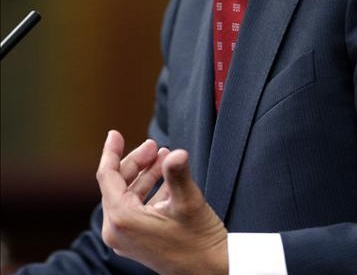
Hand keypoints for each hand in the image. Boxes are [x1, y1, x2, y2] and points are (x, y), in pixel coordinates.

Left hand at [97, 130, 227, 274]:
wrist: (212, 272)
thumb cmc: (199, 240)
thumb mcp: (188, 202)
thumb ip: (178, 174)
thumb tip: (177, 154)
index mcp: (122, 219)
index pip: (107, 176)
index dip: (111, 151)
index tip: (115, 133)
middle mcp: (118, 230)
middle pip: (118, 183)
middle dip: (137, 161)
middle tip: (155, 146)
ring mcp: (127, 237)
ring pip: (128, 193)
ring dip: (145, 173)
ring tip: (164, 157)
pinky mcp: (138, 240)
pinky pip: (136, 206)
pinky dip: (149, 189)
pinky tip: (167, 178)